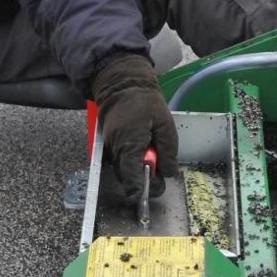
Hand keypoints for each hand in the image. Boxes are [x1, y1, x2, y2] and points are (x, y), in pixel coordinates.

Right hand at [91, 53, 177, 202]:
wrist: (122, 85)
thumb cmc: (145, 103)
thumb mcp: (165, 124)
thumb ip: (168, 151)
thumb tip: (168, 173)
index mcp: (129, 145)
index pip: (132, 179)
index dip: (142, 190)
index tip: (154, 191)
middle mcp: (114, 150)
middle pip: (127, 178)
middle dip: (143, 180)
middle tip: (159, 171)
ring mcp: (108, 148)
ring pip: (123, 170)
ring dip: (137, 169)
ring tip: (151, 152)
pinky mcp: (108, 145)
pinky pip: (119, 161)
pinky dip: (130, 161)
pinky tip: (141, 148)